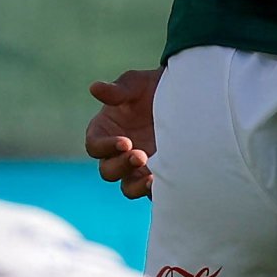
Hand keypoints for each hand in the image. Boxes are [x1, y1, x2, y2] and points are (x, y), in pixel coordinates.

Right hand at [87, 67, 161, 198]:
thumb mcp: (135, 84)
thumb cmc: (150, 88)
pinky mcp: (158, 174)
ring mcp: (137, 167)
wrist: (182, 96)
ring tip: (152, 180)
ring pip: (128, 187)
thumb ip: (117, 90)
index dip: (106, 147)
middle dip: (122, 166)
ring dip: (137, 186)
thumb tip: (95, 88)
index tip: (125, 141)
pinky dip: (158, 191)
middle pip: (108, 171)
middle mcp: (117, 153)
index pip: (94, 146)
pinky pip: (152, 191)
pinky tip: (169, 185)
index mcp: (104, 131)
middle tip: (140, 156)